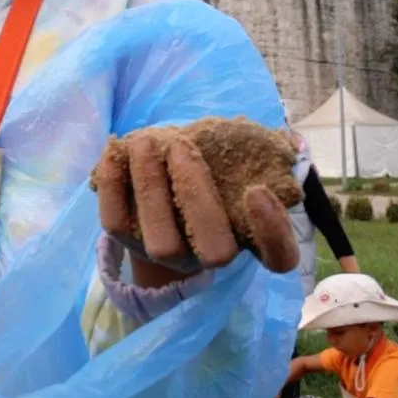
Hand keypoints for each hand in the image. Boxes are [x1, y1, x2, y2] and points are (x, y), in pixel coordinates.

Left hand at [91, 118, 302, 275]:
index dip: (274, 232)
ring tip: (145, 142)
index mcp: (248, 237)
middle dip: (198, 195)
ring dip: (152, 188)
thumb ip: (251, 155)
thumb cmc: (205, 168)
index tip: (257, 191)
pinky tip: (116, 151)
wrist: (159, 188)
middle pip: (216, 252)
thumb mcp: (230, 162)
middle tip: (182, 147)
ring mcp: (168, 255)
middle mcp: (210, 257)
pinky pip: (115, 223)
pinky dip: (113, 185)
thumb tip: (283, 139)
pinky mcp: (127, 242)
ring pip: (162, 243)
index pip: (279, 258)